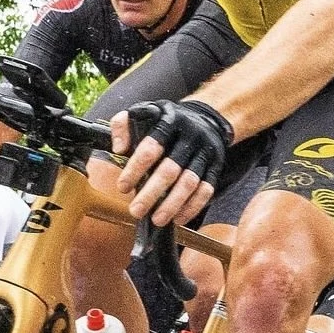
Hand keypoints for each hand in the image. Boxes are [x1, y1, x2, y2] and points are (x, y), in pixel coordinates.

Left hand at [110, 98, 231, 226]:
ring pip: (190, 182)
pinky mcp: (215, 166)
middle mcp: (190, 136)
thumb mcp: (142, 112)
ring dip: (172, 204)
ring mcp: (204, 152)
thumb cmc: (165, 120)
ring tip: (157, 219)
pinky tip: (178, 218)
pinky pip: (207, 189)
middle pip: (171, 169)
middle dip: (152, 193)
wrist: (204, 117)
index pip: (151, 147)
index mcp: (169, 121)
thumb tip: (118, 148)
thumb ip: (123, 125)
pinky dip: (192, 206)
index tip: (122, 187)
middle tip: (136, 211)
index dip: (135, 169)